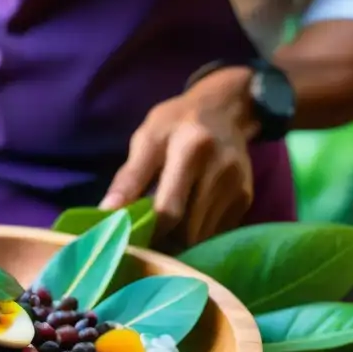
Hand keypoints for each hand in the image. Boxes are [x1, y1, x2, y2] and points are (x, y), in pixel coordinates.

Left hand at [99, 67, 258, 246]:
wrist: (225, 110)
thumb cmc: (177, 122)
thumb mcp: (147, 138)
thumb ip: (128, 177)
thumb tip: (106, 212)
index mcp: (192, 150)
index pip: (169, 210)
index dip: (147, 232)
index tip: (129, 238)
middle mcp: (221, 170)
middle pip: (186, 230)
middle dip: (163, 241)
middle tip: (143, 238)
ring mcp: (237, 187)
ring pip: (201, 237)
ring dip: (179, 240)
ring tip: (163, 227)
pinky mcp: (246, 200)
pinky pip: (214, 232)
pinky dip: (196, 232)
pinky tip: (185, 218)